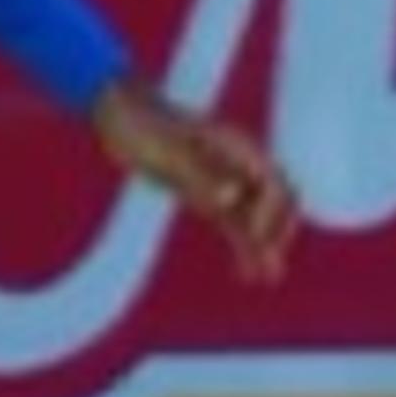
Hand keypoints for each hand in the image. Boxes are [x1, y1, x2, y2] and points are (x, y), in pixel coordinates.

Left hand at [90, 76, 297, 281]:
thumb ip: (199, 172)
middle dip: (278, 231)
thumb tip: (232, 195)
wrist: (117, 117)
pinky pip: (232, 224)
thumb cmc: (142, 124)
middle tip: (271, 263)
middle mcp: (237, 164)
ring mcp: (223, 180)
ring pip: (255, 218)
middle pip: (276, 201)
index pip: (271, 184)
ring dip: (263, 246)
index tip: (253, 236)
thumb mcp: (167, 149)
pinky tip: (244, 272)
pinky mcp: (206, 196)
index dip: (269, 212)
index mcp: (236, 146)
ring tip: (267, 279)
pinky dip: (241, 245)